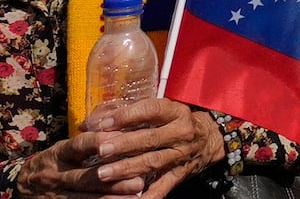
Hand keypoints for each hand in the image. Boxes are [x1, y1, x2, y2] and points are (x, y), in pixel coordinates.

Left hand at [25, 100, 222, 196]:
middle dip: (124, 145)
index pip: (151, 110)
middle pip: (151, 138)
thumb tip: (90, 122)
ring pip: (153, 162)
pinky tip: (130, 198)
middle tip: (101, 150)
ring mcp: (181, 155)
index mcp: (175, 112)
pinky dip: (147, 195)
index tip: (103, 124)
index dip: (126, 116)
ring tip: (103, 174)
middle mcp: (181, 132)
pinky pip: (163, 187)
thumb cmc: (175, 122)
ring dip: (127, 169)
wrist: (210, 139)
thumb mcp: (161, 110)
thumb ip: (126, 113)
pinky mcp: (179, 175)